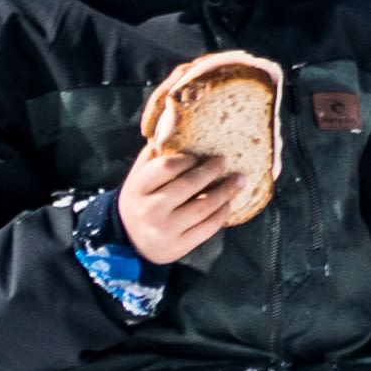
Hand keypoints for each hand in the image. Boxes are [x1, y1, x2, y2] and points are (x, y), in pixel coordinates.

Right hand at [112, 140, 238, 266]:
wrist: (130, 241)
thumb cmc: (141, 200)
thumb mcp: (138, 178)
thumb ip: (154, 157)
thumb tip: (175, 125)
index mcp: (138, 188)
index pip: (166, 167)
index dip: (188, 159)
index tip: (200, 155)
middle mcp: (150, 210)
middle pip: (188, 185)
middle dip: (211, 171)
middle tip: (225, 161)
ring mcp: (165, 230)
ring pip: (202, 207)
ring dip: (225, 192)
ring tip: (239, 180)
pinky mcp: (179, 246)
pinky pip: (207, 228)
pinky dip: (222, 214)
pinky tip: (229, 203)